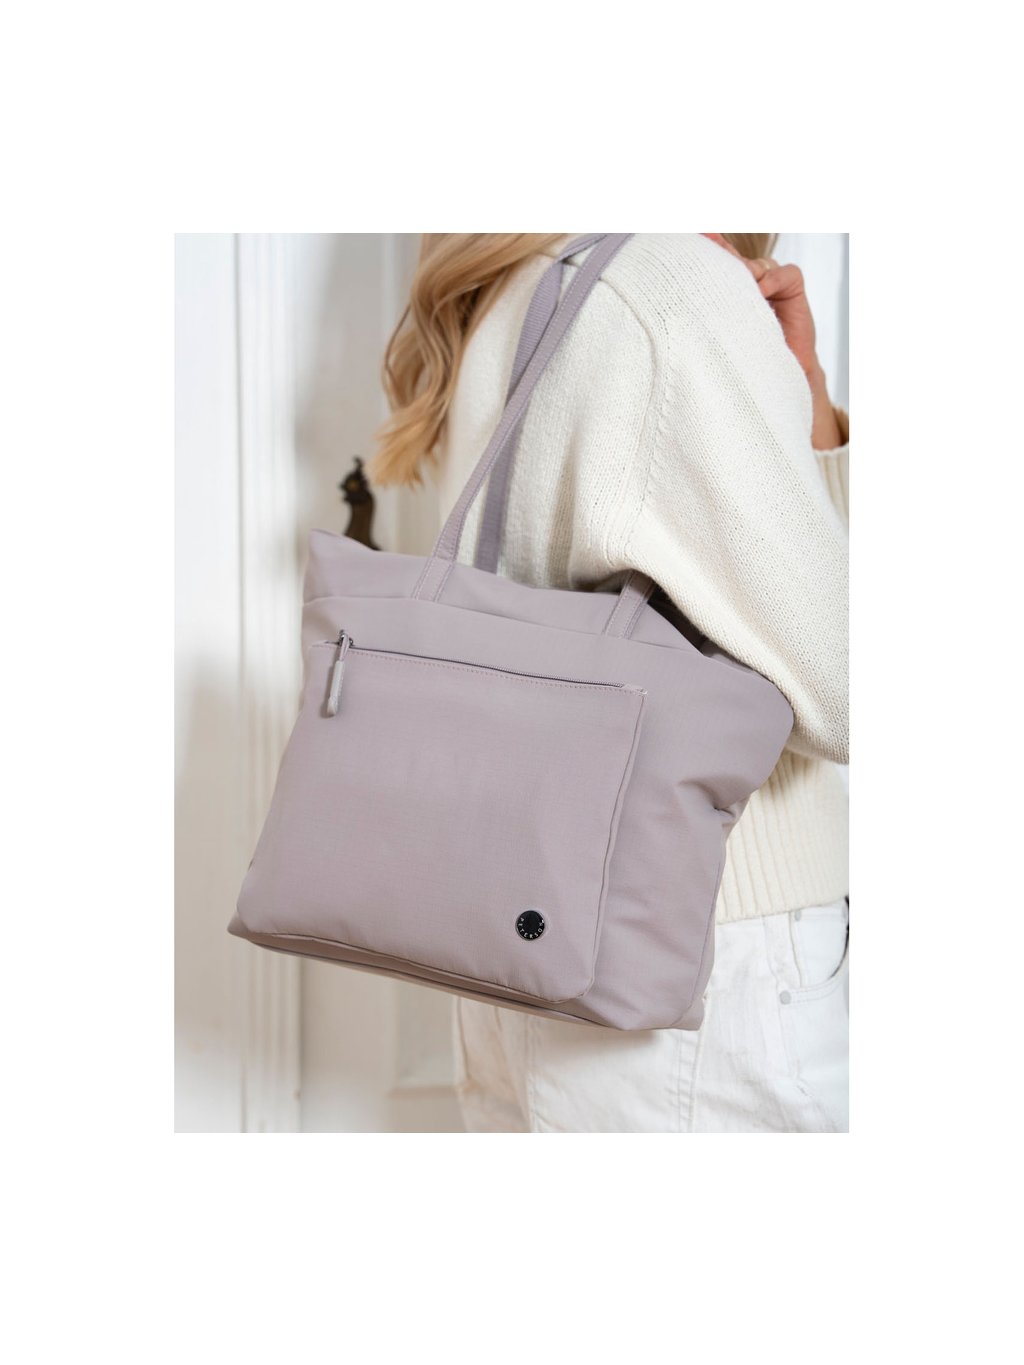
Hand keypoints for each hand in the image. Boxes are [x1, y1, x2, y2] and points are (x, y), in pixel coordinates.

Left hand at [702, 233, 842, 449]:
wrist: (775, 380)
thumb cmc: (744, 361)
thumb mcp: (719, 335)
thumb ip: (707, 314)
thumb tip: (675, 302)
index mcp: (730, 294)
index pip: (718, 265)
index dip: (706, 250)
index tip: (690, 238)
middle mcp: (751, 285)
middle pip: (736, 261)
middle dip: (721, 251)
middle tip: (705, 239)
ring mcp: (773, 286)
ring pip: (760, 265)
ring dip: (747, 271)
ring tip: (741, 281)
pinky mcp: (793, 292)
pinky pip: (786, 274)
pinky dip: (773, 279)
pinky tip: (762, 290)